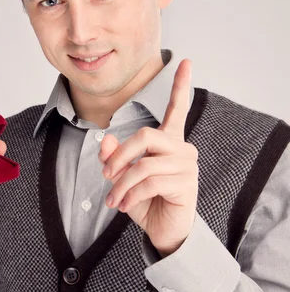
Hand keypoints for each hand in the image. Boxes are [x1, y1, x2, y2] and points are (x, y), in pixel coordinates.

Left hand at [98, 59, 198, 256]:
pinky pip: (150, 183)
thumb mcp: (124, 178)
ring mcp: (187, 166)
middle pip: (146, 136)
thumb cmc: (146, 201)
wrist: (164, 231)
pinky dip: (130, 195)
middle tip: (106, 175)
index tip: (185, 61)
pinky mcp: (186, 184)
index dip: (181, 85)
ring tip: (113, 200)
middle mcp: (182, 149)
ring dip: (121, 184)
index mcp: (170, 142)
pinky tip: (124, 205)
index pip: (178, 109)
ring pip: (145, 164)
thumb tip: (106, 138)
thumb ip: (115, 157)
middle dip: (120, 156)